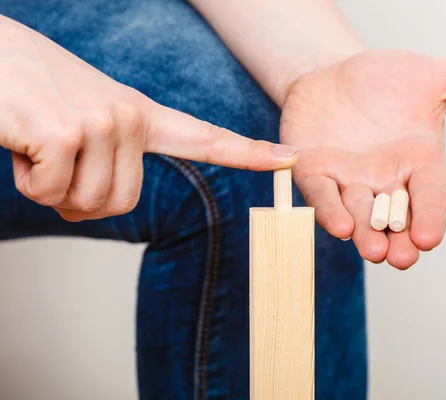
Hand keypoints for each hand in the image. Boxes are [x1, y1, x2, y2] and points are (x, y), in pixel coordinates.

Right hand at [0, 16, 296, 221]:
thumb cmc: (31, 90)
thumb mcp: (84, 116)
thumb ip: (110, 155)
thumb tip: (100, 205)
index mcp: (140, 114)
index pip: (205, 137)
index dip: (248, 153)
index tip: (290, 159)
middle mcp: (129, 116)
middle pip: (122, 204)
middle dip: (79, 201)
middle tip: (52, 163)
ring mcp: (102, 122)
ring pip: (86, 204)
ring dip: (49, 188)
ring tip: (36, 144)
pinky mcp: (66, 132)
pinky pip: (50, 193)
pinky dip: (26, 180)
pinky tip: (20, 140)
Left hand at [280, 50, 445, 268]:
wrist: (337, 74)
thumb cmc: (390, 80)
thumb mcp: (437, 77)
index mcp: (419, 161)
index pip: (430, 196)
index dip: (430, 218)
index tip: (430, 239)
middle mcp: (385, 178)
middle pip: (394, 217)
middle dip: (397, 240)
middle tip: (400, 258)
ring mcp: (348, 178)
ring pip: (357, 213)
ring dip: (364, 234)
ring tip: (371, 250)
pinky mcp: (314, 170)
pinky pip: (320, 193)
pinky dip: (327, 209)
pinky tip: (337, 225)